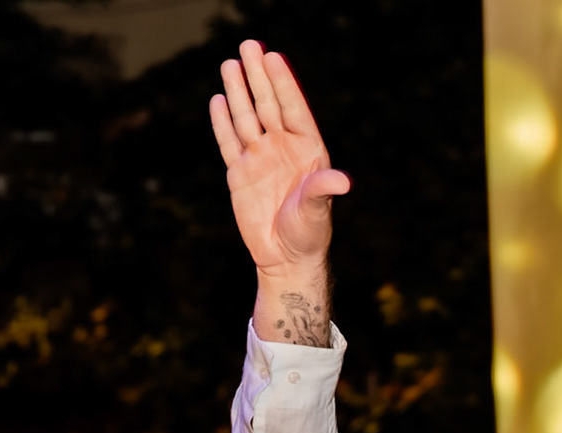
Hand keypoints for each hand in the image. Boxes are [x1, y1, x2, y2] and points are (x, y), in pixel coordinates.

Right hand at [210, 41, 349, 277]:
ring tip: (229, 64)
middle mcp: (282, 148)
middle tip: (249, 45)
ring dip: (238, 92)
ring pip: (246, 118)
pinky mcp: (240, 174)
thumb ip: (324, 190)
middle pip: (267, 105)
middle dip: (258, 76)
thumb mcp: (317, 210)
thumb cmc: (308, 233)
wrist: (285, 258)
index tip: (273, 57)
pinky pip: (229, 142)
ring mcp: (260, 159)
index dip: (283, 83)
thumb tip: (343, 181)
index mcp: (307, 150)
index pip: (292, 108)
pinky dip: (222, 122)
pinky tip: (218, 100)